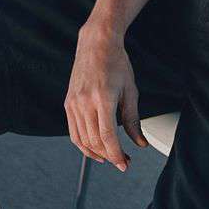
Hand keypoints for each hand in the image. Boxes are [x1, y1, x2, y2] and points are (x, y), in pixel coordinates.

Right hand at [64, 17, 148, 170]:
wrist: (96, 44)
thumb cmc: (116, 63)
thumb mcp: (130, 90)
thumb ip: (133, 119)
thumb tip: (140, 143)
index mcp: (103, 98)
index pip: (107, 136)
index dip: (116, 154)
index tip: (124, 164)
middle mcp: (85, 102)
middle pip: (95, 141)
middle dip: (109, 156)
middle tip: (123, 161)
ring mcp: (74, 103)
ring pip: (82, 140)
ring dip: (96, 153)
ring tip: (111, 156)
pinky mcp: (68, 103)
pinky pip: (73, 131)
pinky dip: (84, 144)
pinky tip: (95, 148)